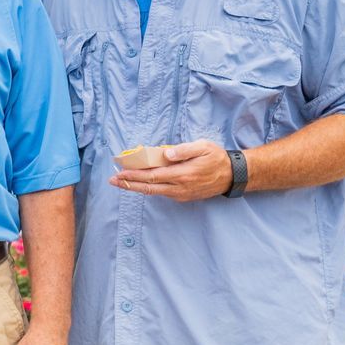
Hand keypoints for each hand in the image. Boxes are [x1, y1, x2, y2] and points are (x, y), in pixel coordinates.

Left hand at [108, 139, 233, 201]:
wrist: (232, 175)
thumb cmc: (216, 158)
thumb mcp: (203, 147)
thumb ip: (184, 150)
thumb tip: (167, 154)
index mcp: (182, 174)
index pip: (152, 176)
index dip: (134, 176)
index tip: (119, 173)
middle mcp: (180, 187)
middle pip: (149, 187)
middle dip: (129, 184)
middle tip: (112, 181)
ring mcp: (181, 194)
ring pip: (154, 192)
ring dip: (136, 187)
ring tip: (121, 182)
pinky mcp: (183, 197)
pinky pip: (162, 193)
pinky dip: (149, 188)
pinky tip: (140, 183)